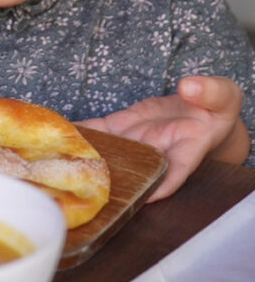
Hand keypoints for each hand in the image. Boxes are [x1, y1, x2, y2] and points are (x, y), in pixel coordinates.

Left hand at [78, 76, 247, 201]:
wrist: (199, 109)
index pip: (175, 172)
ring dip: (89, 157)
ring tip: (64, 160)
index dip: (160, 184)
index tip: (145, 195)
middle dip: (114, 178)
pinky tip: (59, 134)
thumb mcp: (223, 96)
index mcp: (187, 149)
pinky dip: (81, 132)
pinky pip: (100, 131)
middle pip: (135, 169)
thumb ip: (211, 91)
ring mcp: (136, 140)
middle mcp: (157, 151)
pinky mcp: (121, 127)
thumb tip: (189, 86)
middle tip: (90, 182)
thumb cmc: (216, 107)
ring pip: (111, 152)